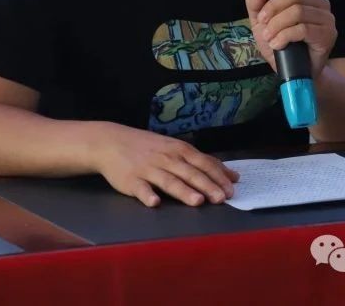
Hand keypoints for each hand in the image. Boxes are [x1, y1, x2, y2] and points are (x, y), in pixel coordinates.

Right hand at [89, 122, 237, 207]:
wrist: (112, 142)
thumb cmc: (149, 147)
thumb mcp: (175, 148)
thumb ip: (200, 161)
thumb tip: (229, 174)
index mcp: (180, 150)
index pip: (203, 163)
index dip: (218, 176)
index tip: (233, 188)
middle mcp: (167, 159)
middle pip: (190, 173)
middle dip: (207, 186)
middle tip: (222, 199)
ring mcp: (149, 169)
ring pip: (169, 181)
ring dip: (184, 191)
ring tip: (197, 201)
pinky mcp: (131, 180)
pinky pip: (141, 189)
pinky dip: (148, 195)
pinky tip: (155, 203)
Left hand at [245, 0, 336, 79]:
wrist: (293, 72)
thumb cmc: (279, 44)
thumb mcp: (260, 23)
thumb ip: (255, 5)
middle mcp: (319, 2)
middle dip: (272, 8)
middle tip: (262, 23)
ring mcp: (326, 18)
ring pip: (298, 11)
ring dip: (277, 25)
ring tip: (269, 38)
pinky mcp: (328, 35)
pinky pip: (303, 29)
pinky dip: (285, 36)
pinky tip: (278, 44)